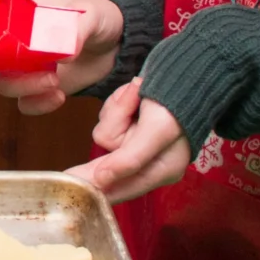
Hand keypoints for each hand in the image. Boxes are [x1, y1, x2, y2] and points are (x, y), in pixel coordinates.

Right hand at [0, 0, 124, 115]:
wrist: (117, 42)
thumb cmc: (98, 17)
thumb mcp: (91, 15)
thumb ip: (77, 27)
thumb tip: (64, 50)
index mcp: (17, 14)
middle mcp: (13, 42)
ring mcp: (24, 67)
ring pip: (4, 84)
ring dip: (23, 85)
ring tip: (53, 79)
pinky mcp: (39, 89)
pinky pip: (26, 104)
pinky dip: (38, 104)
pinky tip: (58, 96)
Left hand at [68, 77, 190, 202]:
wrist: (187, 68)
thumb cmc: (180, 102)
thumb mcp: (157, 131)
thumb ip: (130, 159)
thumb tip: (101, 180)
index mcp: (160, 171)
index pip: (121, 189)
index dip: (94, 191)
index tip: (71, 190)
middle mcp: (146, 161)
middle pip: (108, 162)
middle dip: (112, 131)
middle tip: (73, 167)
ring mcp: (136, 141)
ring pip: (106, 134)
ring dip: (118, 112)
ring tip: (139, 95)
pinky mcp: (129, 124)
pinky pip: (109, 119)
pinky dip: (118, 103)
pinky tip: (135, 92)